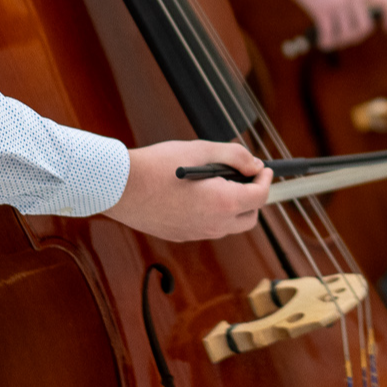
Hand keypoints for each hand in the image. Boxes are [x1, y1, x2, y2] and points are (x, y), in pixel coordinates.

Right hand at [105, 140, 269, 240]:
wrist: (121, 187)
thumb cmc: (159, 166)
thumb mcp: (202, 150)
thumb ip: (235, 156)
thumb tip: (254, 165)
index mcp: (223, 203)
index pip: (260, 197)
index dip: (265, 180)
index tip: (262, 169)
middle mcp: (213, 225)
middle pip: (249, 218)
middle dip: (252, 197)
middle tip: (244, 177)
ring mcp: (196, 234)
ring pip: (228, 226)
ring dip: (232, 207)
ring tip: (218, 183)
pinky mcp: (180, 236)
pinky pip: (207, 228)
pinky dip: (212, 213)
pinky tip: (197, 194)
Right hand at [278, 0, 386, 48]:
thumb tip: (354, 16)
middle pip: (366, 26)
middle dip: (357, 37)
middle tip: (346, 36)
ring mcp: (336, 1)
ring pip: (348, 34)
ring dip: (339, 42)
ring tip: (332, 39)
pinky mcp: (320, 9)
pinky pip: (329, 35)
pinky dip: (326, 43)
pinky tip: (322, 42)